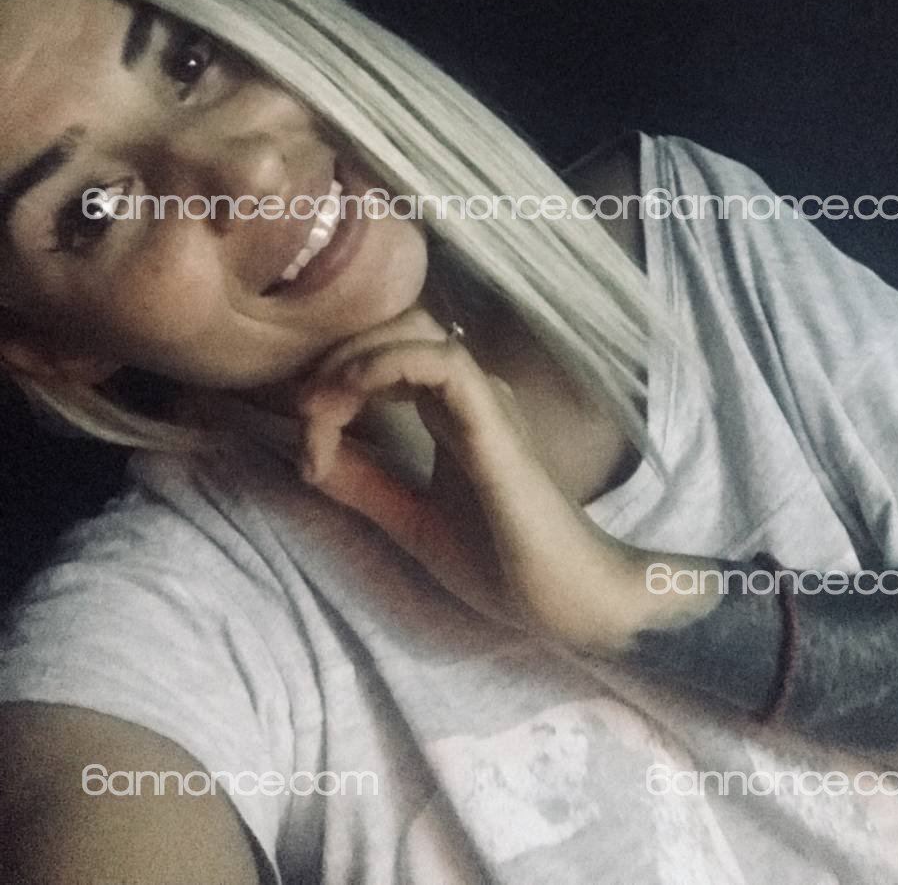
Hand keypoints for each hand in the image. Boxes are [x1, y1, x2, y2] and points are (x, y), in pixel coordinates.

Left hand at [295, 306, 653, 648]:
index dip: (335, 377)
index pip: (387, 354)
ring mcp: (485, 402)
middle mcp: (468, 394)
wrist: (563, 603)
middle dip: (338, 354)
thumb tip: (307, 455)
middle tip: (303, 410)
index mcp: (450, 411)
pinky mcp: (495, 422)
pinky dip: (386, 366)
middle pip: (397, 327)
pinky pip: (442, 364)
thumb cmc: (501, 564)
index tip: (306, 439)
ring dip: (353, 359)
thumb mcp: (410, 520)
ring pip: (415, 332)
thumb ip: (364, 485)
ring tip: (316, 409)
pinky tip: (352, 395)